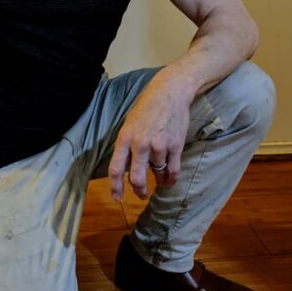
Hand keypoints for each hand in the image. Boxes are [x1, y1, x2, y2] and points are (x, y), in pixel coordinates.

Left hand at [108, 68, 192, 201]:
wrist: (170, 93)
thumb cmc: (146, 108)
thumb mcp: (129, 124)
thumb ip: (127, 146)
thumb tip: (125, 169)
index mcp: (125, 138)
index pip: (116, 168)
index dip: (115, 186)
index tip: (117, 197)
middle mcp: (140, 144)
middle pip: (137, 178)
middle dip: (139, 190)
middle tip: (141, 194)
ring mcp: (159, 146)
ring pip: (157, 174)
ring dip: (158, 181)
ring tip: (159, 181)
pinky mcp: (175, 146)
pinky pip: (173, 170)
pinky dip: (171, 179)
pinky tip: (169, 181)